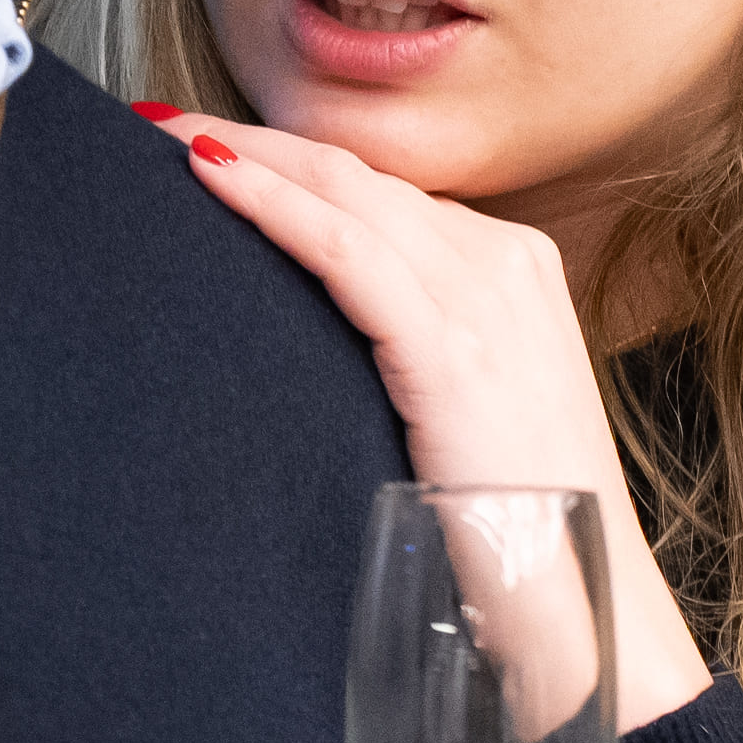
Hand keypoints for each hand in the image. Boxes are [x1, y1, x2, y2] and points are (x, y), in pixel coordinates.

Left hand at [148, 108, 712, 724]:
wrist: (579, 616)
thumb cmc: (513, 537)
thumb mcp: (469, 418)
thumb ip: (413, 356)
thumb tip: (319, 338)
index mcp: (515, 272)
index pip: (384, 194)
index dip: (293, 164)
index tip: (210, 150)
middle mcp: (506, 265)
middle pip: (358, 177)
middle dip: (256, 144)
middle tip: (163, 126)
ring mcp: (486, 300)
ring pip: (346, 196)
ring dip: (247, 158)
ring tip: (167, 139)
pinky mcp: (452, 348)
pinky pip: (347, 252)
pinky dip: (273, 206)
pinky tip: (212, 181)